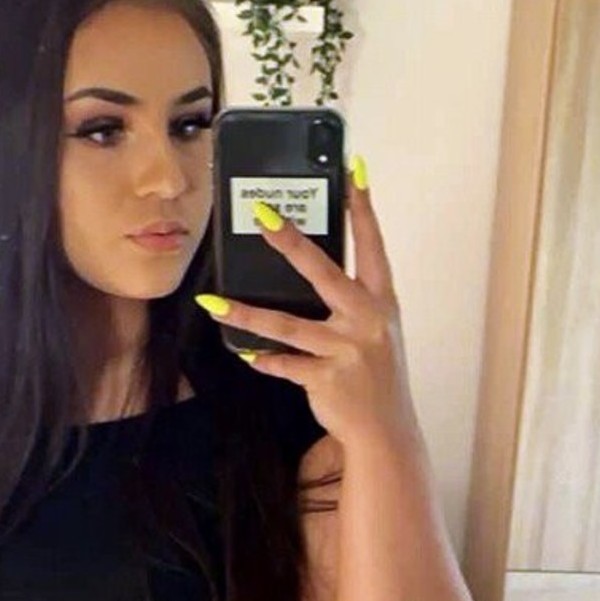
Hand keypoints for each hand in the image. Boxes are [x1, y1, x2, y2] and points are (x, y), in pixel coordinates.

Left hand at [196, 159, 414, 449]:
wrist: (386, 430)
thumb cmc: (376, 375)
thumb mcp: (378, 331)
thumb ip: (354, 301)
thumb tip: (316, 270)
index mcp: (382, 302)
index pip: (372, 245)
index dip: (363, 208)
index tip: (353, 170)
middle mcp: (366, 321)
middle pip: (323, 273)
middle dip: (291, 242)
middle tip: (263, 216)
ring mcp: (346, 351)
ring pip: (288, 325)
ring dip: (246, 314)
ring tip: (213, 303)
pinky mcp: (326, 379)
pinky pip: (286, 365)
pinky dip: (265, 360)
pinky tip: (246, 353)